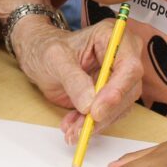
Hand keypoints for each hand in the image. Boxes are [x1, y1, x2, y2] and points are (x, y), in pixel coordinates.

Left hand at [12, 17, 142, 127]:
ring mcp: (118, 76)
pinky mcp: (110, 94)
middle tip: (83, 127)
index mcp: (111, 36)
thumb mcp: (54, 58)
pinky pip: (109, 114)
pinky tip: (73, 127)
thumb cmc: (45, 47)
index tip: (96, 111)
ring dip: (96, 123)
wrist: (37, 54)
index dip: (116, 91)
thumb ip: (72, 79)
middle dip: (105, 113)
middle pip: (128, 90)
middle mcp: (121, 55)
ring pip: (120, 107)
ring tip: (73, 131)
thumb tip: (89, 104)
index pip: (129, 66)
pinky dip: (91, 124)